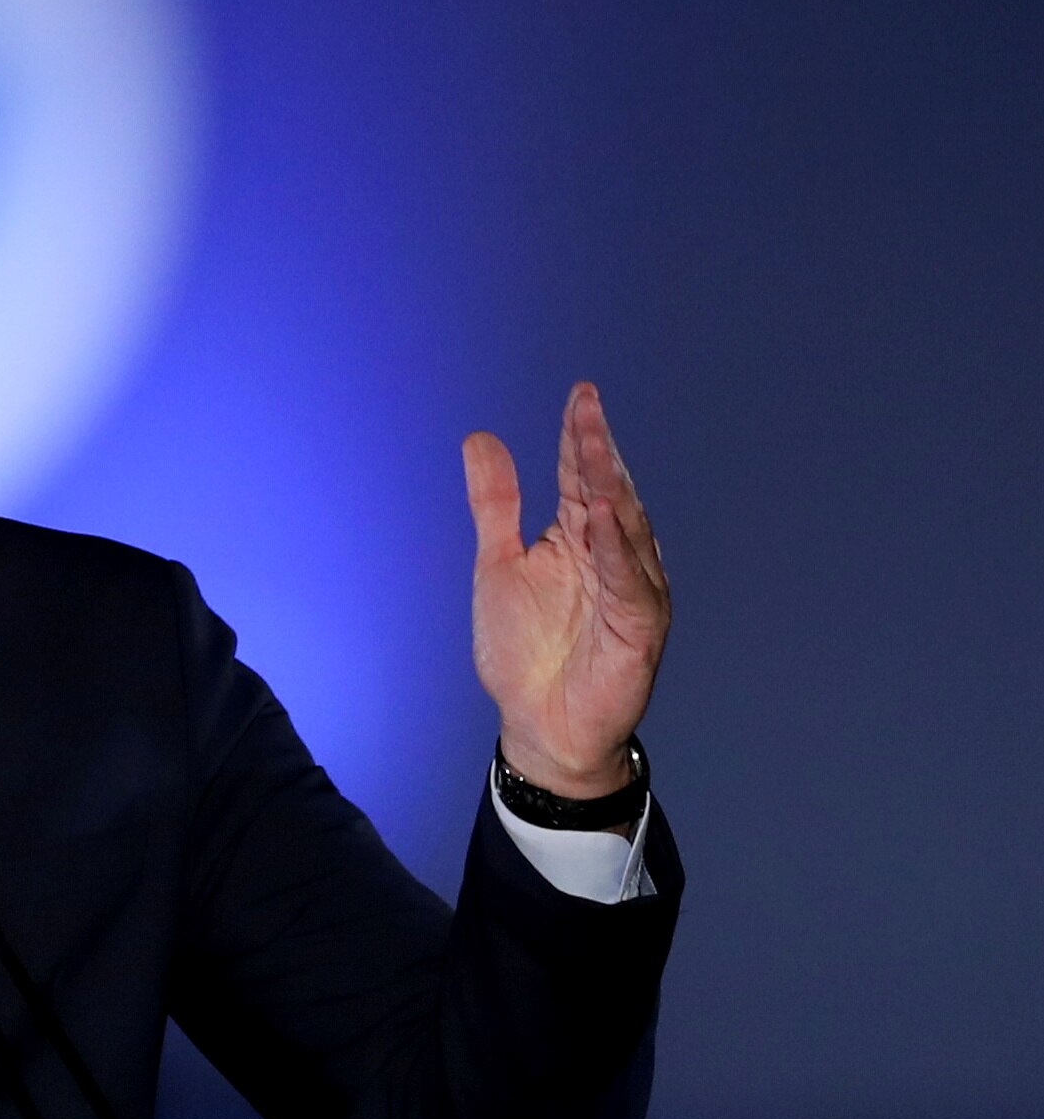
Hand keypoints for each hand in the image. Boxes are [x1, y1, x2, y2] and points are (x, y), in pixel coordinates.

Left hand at [461, 382, 667, 797]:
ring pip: (626, 530)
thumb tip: (480, 437)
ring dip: (612, 489)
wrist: (539, 725)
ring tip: (595, 448)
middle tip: (587, 407)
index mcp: (581, 537)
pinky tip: (604, 518)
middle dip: (598, 450)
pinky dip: (618, 550)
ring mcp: (629, 591)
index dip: (579, 436)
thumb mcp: (499, 563)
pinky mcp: (637, 629)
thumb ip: (495, 503)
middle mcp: (613, 556)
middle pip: (609, 493)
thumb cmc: (526, 650)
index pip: (583, 477)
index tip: (580, 394)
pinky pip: (629, 583)